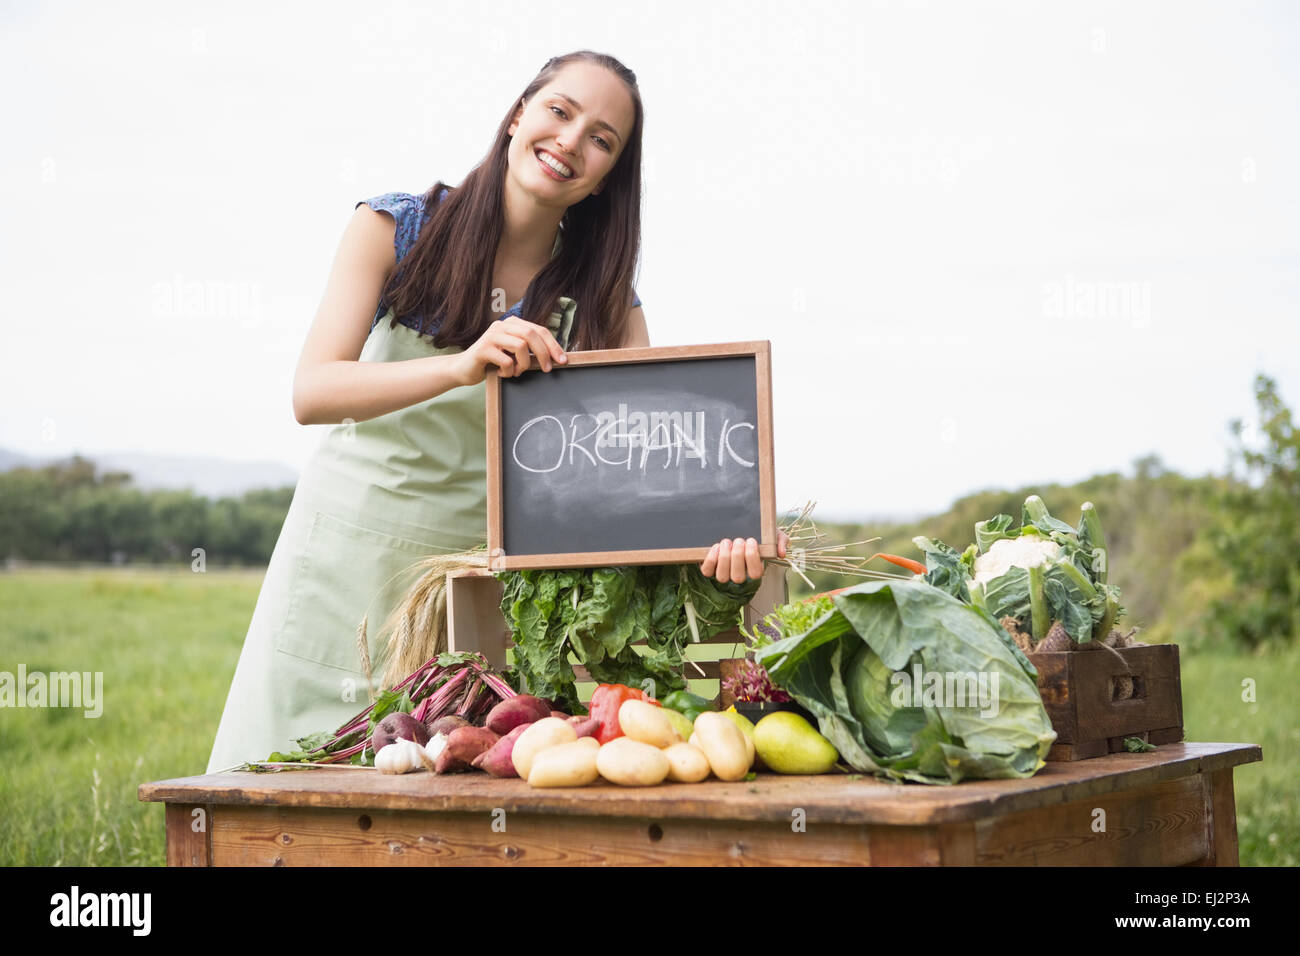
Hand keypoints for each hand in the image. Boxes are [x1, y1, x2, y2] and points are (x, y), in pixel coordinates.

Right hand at [452, 316, 566, 386]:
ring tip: (516, 372)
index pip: (539, 330)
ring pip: (520, 346)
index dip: (553, 345)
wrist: (463, 369)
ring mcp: (491, 336)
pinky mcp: (483, 349)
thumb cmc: (492, 362)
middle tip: (547, 369)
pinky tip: (502, 373)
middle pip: (531, 334)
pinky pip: (506, 361)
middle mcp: (502, 325)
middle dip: (544, 353)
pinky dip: (509, 371)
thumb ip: (529, 349)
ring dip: (523, 364)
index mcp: (512, 324)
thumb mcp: (513, 353)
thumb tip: (555, 357)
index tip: (563, 360)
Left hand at [699, 531, 789, 583]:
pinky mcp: (710, 567)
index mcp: (755, 568)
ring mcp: (724, 572)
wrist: (740, 524)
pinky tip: (716, 546)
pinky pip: (707, 571)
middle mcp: (739, 574)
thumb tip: (782, 553)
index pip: (755, 574)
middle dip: (738, 557)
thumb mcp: (773, 533)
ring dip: (724, 558)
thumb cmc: (758, 532)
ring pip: (722, 577)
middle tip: (739, 540)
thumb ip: (781, 541)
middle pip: (738, 577)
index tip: (751, 540)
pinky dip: (710, 559)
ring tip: (727, 542)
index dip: (752, 558)